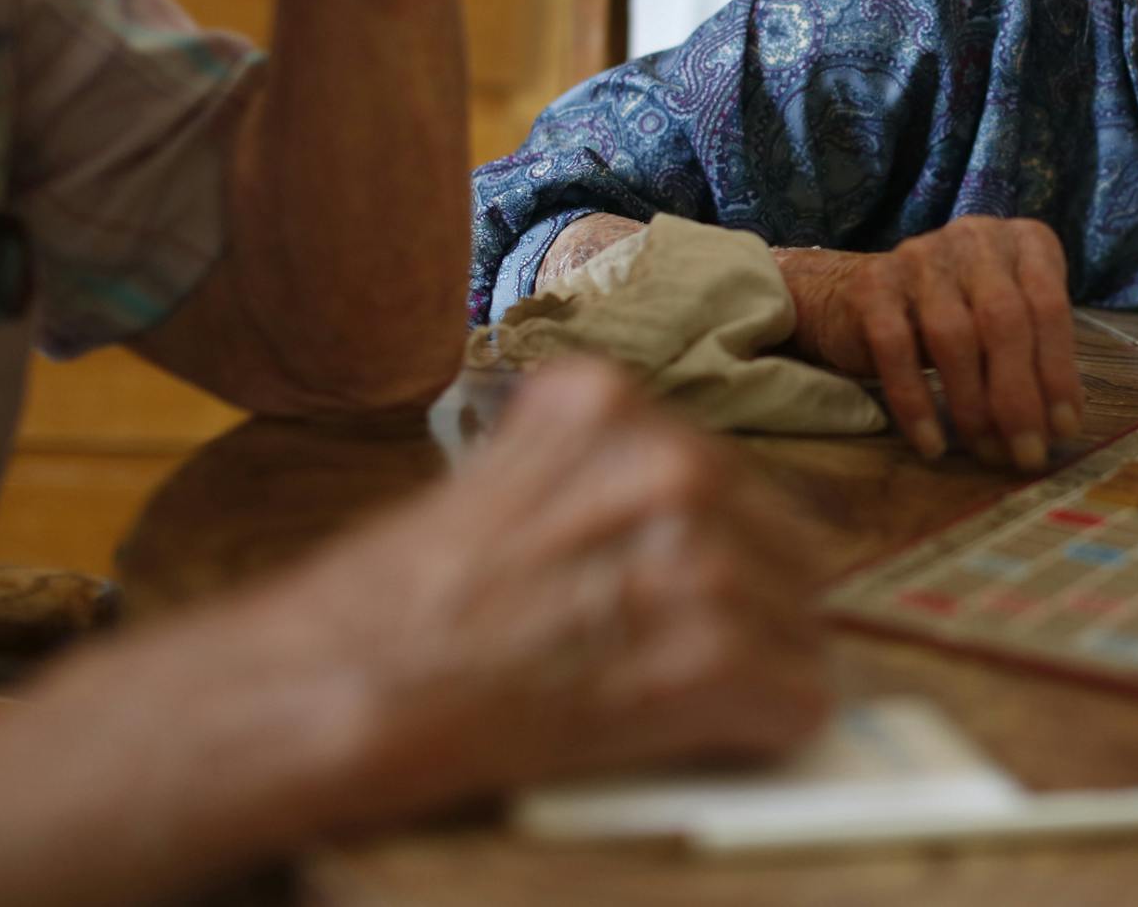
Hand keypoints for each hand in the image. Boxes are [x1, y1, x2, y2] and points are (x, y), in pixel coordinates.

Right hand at [263, 357, 829, 818]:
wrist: (337, 689)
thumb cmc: (394, 600)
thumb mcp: (496, 472)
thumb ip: (592, 472)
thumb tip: (685, 513)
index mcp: (612, 404)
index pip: (727, 471)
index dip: (716, 538)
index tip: (682, 585)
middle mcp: (669, 461)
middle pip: (785, 540)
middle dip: (752, 600)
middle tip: (684, 653)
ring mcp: (699, 557)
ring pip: (800, 623)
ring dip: (755, 668)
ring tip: (681, 697)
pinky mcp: (713, 655)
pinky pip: (796, 698)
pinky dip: (762, 728)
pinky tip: (706, 733)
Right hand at [776, 217, 1084, 469]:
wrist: (860, 295)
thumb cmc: (955, 313)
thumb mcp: (1007, 320)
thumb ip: (1036, 356)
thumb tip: (1059, 425)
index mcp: (1022, 242)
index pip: (1049, 306)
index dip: (1059, 372)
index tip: (1064, 429)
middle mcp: (975, 238)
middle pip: (1004, 320)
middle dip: (1019, 396)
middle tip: (1027, 453)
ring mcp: (920, 257)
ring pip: (953, 336)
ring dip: (973, 405)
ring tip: (986, 451)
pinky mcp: (874, 286)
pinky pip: (895, 350)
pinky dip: (916, 404)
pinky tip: (932, 443)